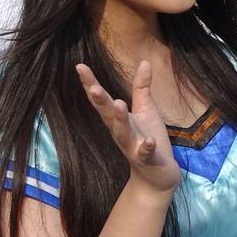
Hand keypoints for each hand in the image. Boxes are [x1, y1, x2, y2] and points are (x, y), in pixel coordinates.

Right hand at [77, 61, 179, 196]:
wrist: (156, 175)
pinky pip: (145, 153)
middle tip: (93, 88)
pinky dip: (146, 147)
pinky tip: (149, 141)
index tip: (80, 66)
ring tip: (119, 104)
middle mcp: (121, 132)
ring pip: (123, 133)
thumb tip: (144, 62)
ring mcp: (133, 147)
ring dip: (120, 120)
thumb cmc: (148, 138)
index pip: (102, 100)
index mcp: (118, 119)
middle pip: (107, 115)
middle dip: (100, 102)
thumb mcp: (145, 110)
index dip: (91, 84)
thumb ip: (141, 88)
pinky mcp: (147, 159)